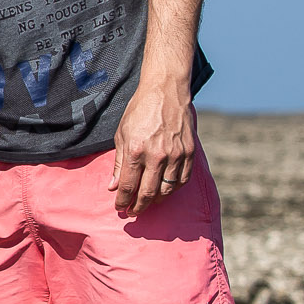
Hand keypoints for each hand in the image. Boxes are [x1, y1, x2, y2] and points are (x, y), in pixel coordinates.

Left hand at [109, 79, 195, 215]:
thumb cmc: (140, 111)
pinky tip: (165, 190)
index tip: (120, 208)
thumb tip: (114, 187)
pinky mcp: (189, 152)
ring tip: (148, 203)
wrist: (166, 91)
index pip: (128, 186)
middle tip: (133, 212)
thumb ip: (119, 163)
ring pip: (167, 190)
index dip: (123, 201)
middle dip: (138, 207)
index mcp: (136, 151)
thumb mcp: (121, 134)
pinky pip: (183, 179)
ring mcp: (176, 155)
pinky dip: (173, 189)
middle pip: (147, 193)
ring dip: (156, 200)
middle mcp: (157, 156)